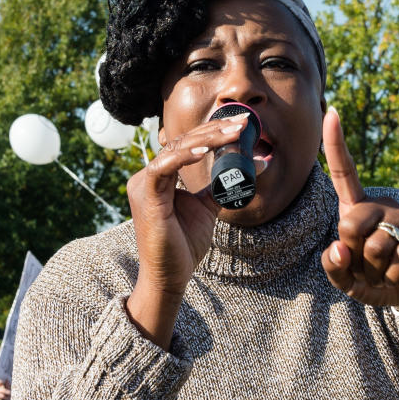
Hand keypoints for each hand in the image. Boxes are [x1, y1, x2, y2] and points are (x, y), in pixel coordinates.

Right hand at [125, 114, 257, 346]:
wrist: (171, 276)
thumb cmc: (184, 244)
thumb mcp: (207, 207)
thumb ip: (222, 185)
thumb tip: (255, 165)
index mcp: (161, 176)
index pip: (188, 145)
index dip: (214, 132)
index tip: (241, 126)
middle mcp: (149, 176)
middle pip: (183, 142)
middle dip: (215, 131)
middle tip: (243, 123)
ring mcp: (144, 184)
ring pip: (175, 150)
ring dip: (206, 139)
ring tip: (233, 134)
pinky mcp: (145, 196)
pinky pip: (163, 168)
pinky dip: (184, 157)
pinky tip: (205, 150)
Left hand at [319, 108, 398, 316]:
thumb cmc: (377, 279)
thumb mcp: (348, 281)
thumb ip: (333, 268)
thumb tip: (339, 247)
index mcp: (359, 209)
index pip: (344, 174)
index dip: (336, 145)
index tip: (331, 112)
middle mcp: (382, 205)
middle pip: (350, 224)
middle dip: (352, 257)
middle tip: (366, 267)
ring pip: (373, 247)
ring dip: (374, 273)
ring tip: (384, 273)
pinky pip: (397, 259)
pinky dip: (393, 278)